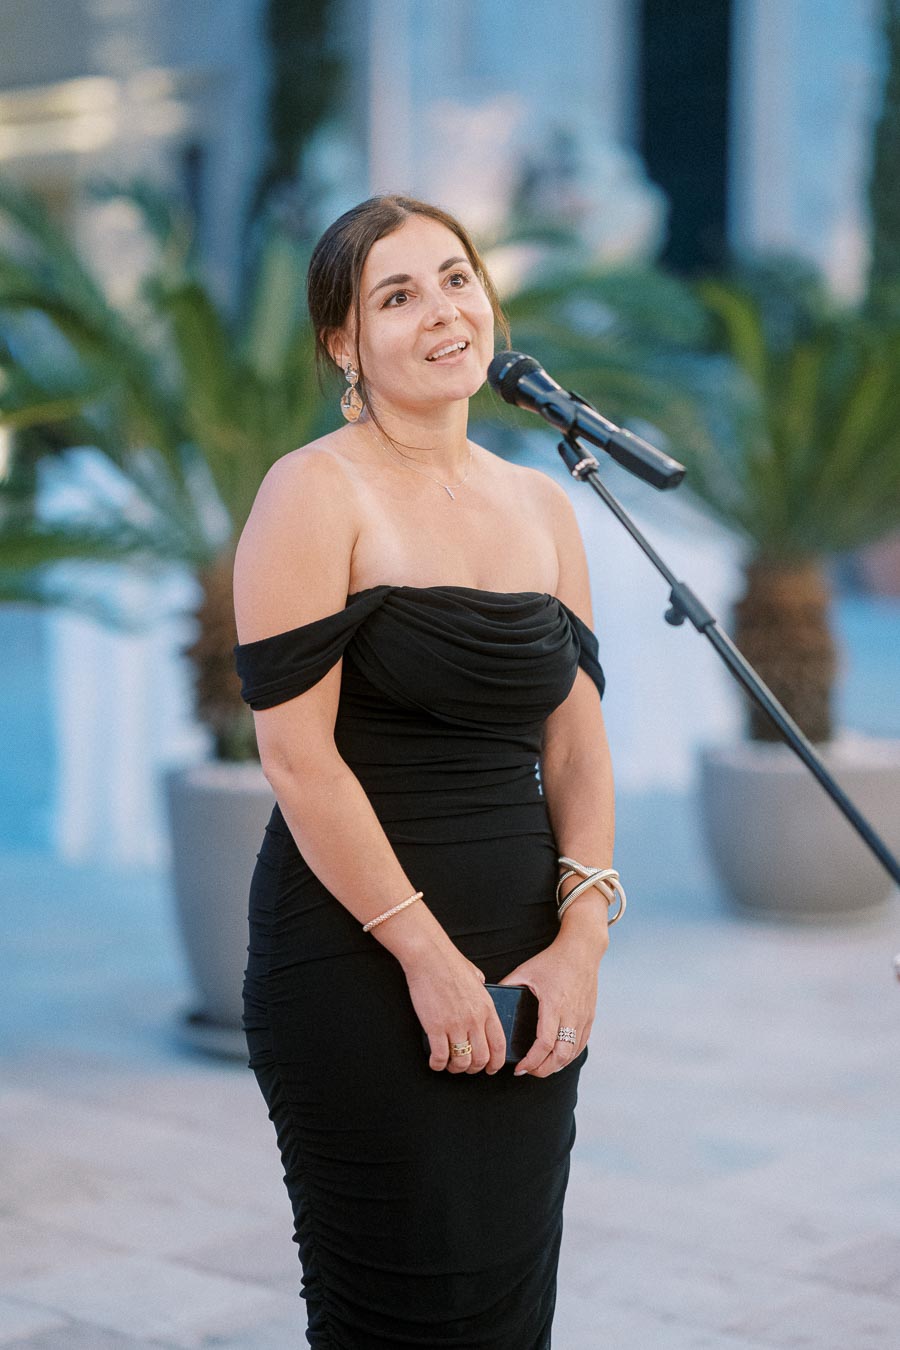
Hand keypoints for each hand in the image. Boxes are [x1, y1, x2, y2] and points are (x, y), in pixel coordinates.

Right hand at [403, 948, 506, 1074]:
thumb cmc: (450, 962)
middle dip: (475, 1069)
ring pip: (462, 1061)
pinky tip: (435, 1062)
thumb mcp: (475, 975)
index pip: (499, 1044)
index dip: (496, 1062)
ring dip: (456, 1068)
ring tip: (449, 1065)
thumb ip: (481, 986)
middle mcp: (475, 1020)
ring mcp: (456, 1025)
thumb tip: (481, 985)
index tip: (491, 1068)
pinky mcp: (436, 1027)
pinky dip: (438, 1064)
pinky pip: (440, 1056)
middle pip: (481, 1058)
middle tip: (466, 1068)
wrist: (429, 956)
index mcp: (487, 1008)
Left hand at [498, 927, 605, 1077]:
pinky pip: (581, 1045)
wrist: (582, 951)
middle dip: (543, 1070)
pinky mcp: (589, 1017)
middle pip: (560, 1056)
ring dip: (556, 1066)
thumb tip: (492, 1001)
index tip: (520, 1068)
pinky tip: (557, 1057)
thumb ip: (508, 985)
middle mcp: (571, 1015)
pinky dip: (569, 1056)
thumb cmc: (552, 960)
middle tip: (529, 1072)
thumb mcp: (525, 970)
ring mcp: (583, 1017)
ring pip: (572, 1054)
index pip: (544, 1044)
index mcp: (554, 1005)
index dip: (531, 1061)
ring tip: (540, 1067)